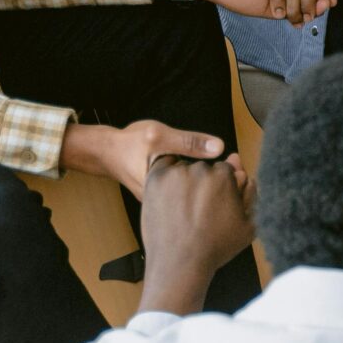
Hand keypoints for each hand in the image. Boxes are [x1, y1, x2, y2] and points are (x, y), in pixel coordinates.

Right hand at [60, 118, 230, 196]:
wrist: (107, 153)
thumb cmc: (130, 144)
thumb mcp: (159, 137)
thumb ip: (188, 142)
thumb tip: (219, 147)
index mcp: (166, 195)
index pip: (205, 195)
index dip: (225, 183)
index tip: (235, 167)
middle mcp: (167, 205)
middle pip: (205, 201)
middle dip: (224, 187)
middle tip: (234, 168)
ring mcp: (168, 202)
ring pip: (199, 199)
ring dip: (214, 186)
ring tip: (224, 171)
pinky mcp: (169, 198)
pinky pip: (192, 194)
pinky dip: (203, 185)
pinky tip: (208, 174)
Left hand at [138, 153, 256, 313]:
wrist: (180, 263)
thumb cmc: (216, 247)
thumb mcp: (248, 225)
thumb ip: (250, 194)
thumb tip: (244, 173)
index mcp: (225, 176)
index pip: (225, 170)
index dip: (221, 187)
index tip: (215, 204)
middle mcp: (201, 169)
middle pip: (204, 167)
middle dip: (203, 183)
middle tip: (197, 208)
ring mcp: (176, 173)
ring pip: (184, 167)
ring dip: (183, 180)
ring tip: (182, 206)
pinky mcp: (156, 179)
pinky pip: (164, 166)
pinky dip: (166, 177)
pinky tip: (169, 196)